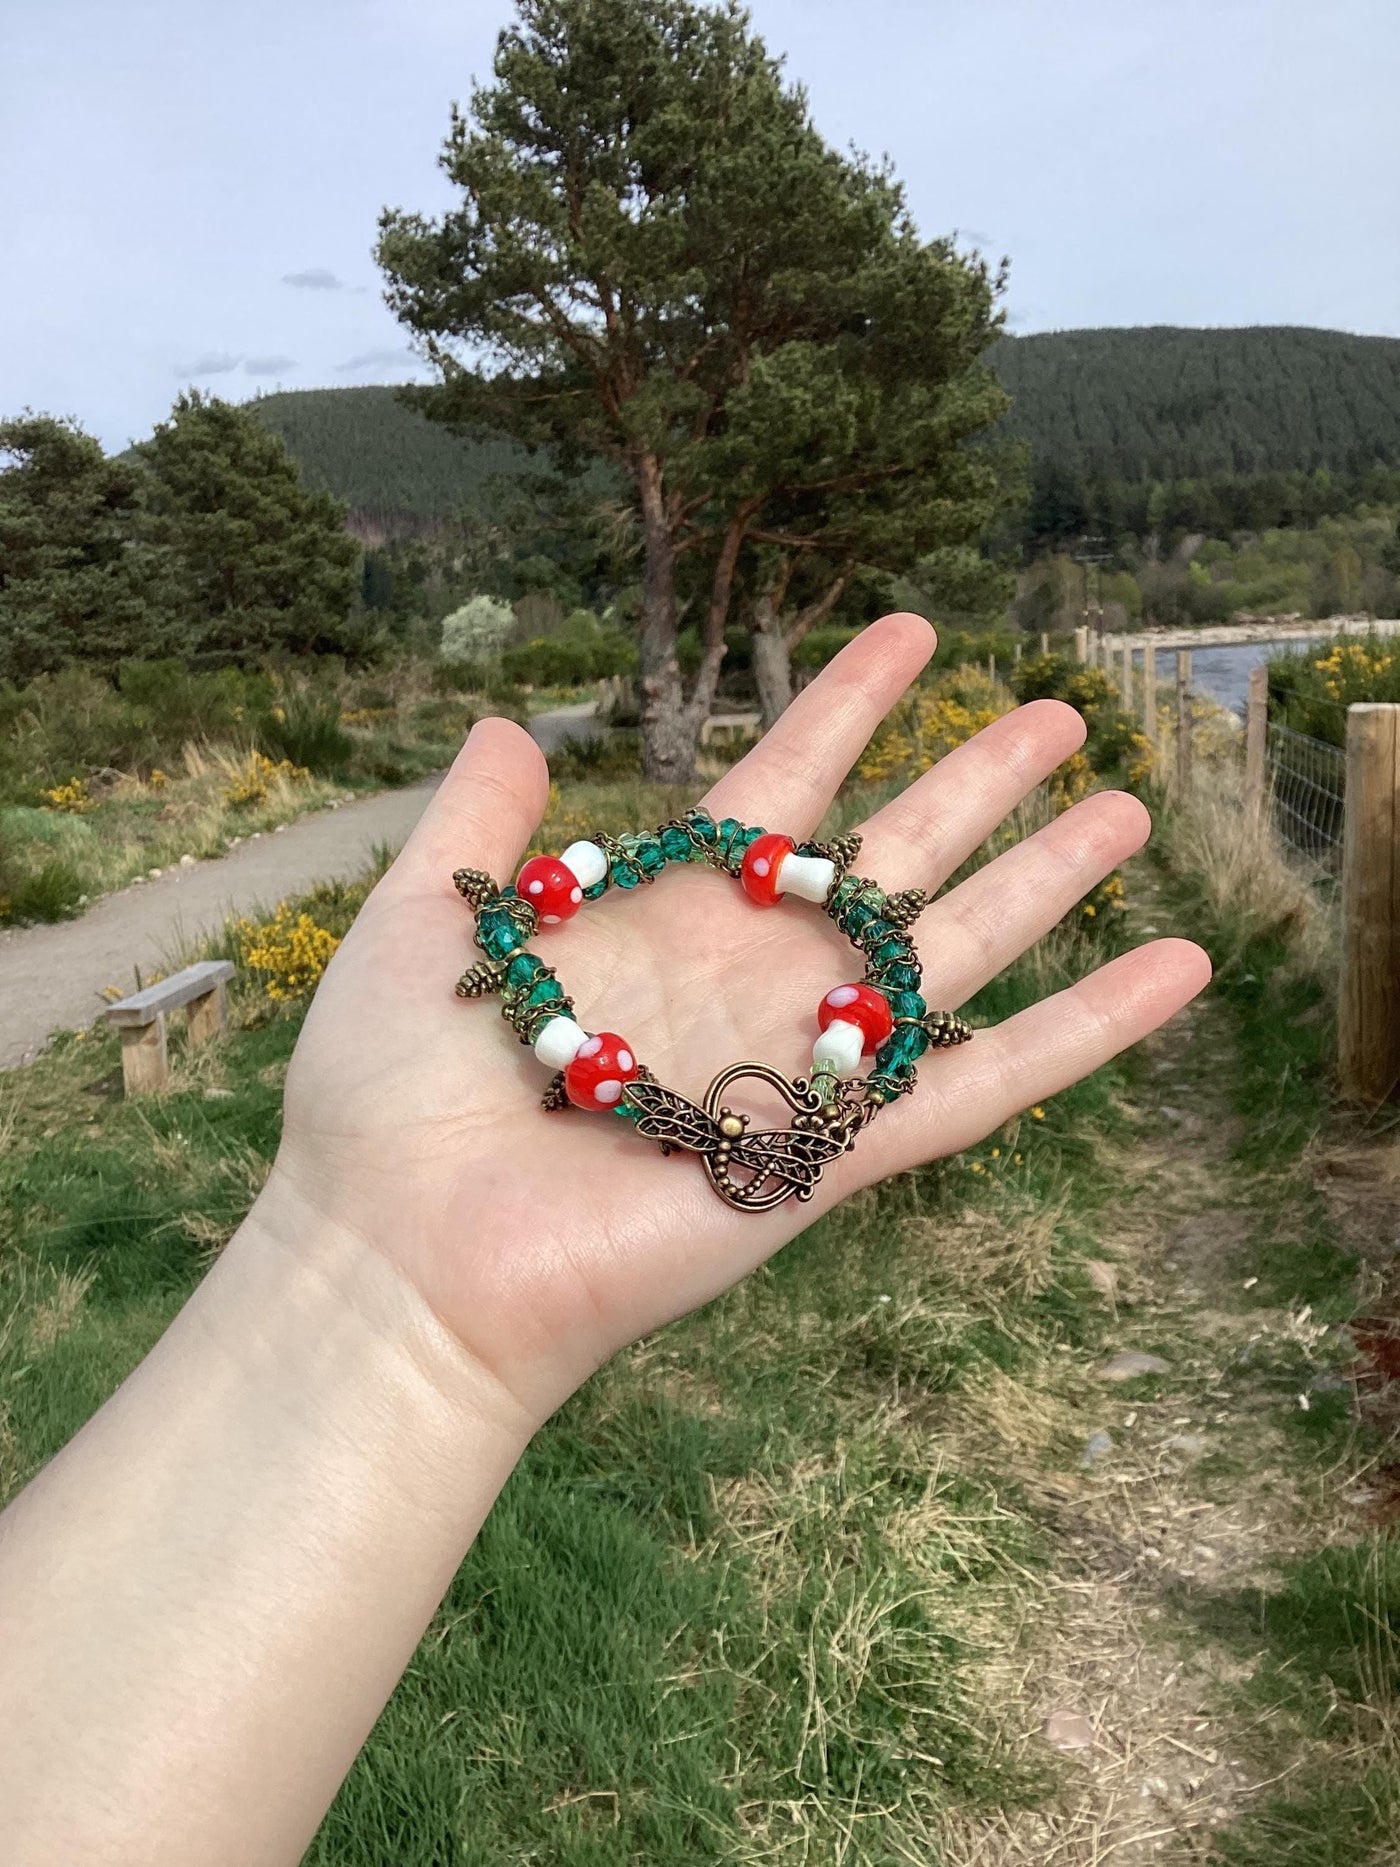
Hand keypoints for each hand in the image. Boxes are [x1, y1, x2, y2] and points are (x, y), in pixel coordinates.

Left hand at [271, 614, 1208, 1425]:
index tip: (914, 632)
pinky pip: (985, 1082)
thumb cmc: (390, 1095)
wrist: (404, 1254)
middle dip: (976, 782)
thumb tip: (511, 720)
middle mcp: (748, 977)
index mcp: (663, 915)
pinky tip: (1171, 969)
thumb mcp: (429, 920)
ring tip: (1129, 807)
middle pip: (891, 858)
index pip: (779, 787)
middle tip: (1059, 712)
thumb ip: (482, 823)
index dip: (847, 707)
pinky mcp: (837, 1151)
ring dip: (1047, 881)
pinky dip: (1086, 1031)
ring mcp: (800, 1062)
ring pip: (955, 951)